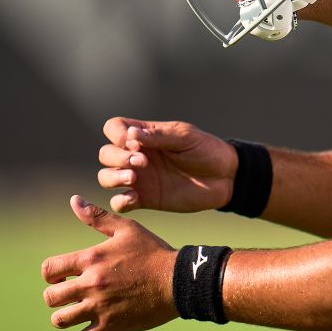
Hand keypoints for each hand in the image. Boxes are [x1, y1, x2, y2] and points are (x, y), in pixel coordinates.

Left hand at [41, 196, 177, 330]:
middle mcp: (91, 284)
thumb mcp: (127, 229)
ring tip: (74, 312)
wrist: (178, 280)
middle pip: (50, 297)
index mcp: (91, 260)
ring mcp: (100, 307)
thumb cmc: (153, 252)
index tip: (63, 275)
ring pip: (60, 320)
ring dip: (63, 317)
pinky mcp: (111, 325)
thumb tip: (74, 200)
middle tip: (69, 294)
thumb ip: (97, 217)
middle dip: (55, 295)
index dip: (51, 273)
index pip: (49, 269)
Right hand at [98, 117, 237, 212]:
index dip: (117, 134)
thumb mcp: (185, 138)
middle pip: (106, 153)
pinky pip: (120, 202)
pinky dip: (120, 201)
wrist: (225, 178)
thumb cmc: (206, 151)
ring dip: (113, 177)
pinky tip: (133, 198)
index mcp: (145, 136)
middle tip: (142, 161)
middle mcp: (137, 156)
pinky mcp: (146, 199)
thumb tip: (131, 134)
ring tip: (133, 178)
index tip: (135, 142)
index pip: (114, 128)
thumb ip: (159, 136)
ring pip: (106, 177)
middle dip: (117, 156)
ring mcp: (140, 179)